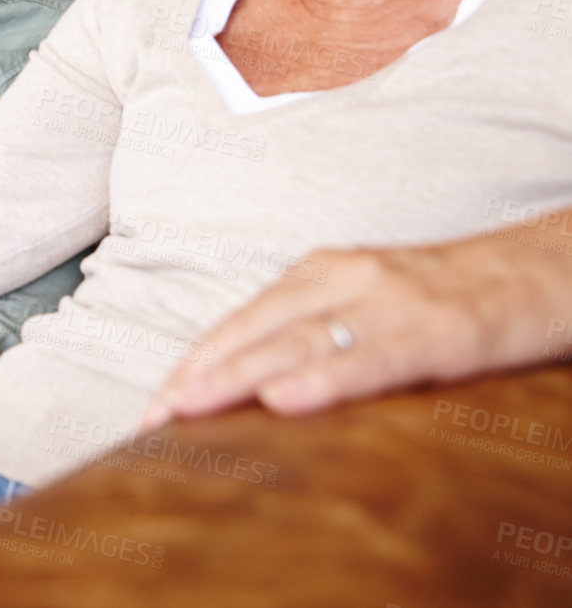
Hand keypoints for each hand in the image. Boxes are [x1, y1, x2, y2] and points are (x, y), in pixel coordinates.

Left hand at [142, 227, 570, 429]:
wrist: (550, 267)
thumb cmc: (455, 297)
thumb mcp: (373, 308)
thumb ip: (321, 334)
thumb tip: (260, 389)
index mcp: (324, 274)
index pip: (243, 322)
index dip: (196, 361)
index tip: (155, 401)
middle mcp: (347, 278)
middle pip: (255, 329)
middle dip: (199, 374)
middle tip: (152, 415)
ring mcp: (390, 300)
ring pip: (297, 341)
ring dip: (236, 376)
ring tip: (189, 406)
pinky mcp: (439, 328)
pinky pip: (371, 357)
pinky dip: (322, 378)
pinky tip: (282, 399)